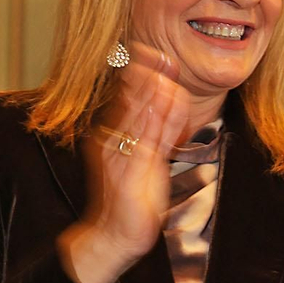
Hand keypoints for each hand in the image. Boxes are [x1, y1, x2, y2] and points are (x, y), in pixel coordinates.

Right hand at [58, 43, 189, 282]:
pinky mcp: (134, 168)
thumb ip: (158, 132)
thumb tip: (170, 105)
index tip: (152, 50)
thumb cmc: (129, 197)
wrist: (114, 233)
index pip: (127, 98)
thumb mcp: (145, 158)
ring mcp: (122, 153)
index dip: (139, 73)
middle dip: (147, 73)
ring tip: (166, 65)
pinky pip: (150, 135)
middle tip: (160, 49)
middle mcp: (113, 140)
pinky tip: (170, 97)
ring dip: (154, 87)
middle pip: (131, 100)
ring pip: (140, 112)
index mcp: (113, 136)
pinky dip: (161, 114)